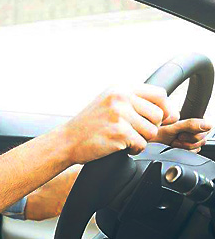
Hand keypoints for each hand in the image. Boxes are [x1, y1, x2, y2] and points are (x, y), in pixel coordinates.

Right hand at [61, 84, 176, 164]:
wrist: (66, 141)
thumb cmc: (89, 125)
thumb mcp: (109, 103)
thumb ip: (136, 102)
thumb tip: (172, 113)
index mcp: (120, 89)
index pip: (159, 94)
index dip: (165, 108)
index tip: (161, 120)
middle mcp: (120, 98)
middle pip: (158, 115)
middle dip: (150, 128)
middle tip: (133, 132)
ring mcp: (119, 115)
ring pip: (152, 131)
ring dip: (141, 139)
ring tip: (124, 139)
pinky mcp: (119, 132)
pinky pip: (141, 144)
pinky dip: (133, 149)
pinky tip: (119, 146)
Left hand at [152, 118, 212, 152]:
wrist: (145, 141)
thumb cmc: (154, 131)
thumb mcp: (172, 127)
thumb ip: (190, 125)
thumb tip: (207, 124)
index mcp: (190, 122)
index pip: (206, 128)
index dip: (195, 133)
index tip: (181, 134)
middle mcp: (191, 130)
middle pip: (202, 139)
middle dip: (188, 141)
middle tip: (175, 138)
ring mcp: (188, 140)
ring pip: (197, 147)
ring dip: (183, 146)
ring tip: (172, 143)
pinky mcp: (185, 148)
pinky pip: (192, 153)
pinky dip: (182, 151)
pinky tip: (173, 148)